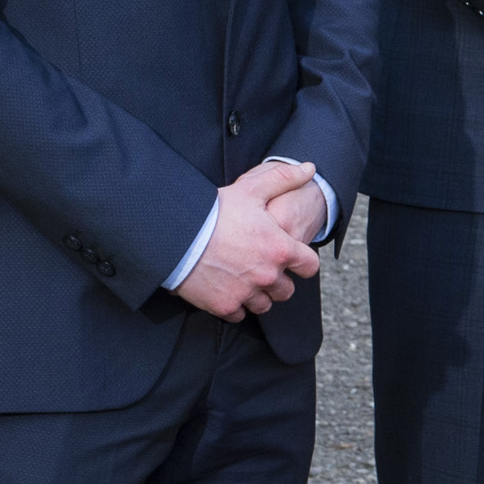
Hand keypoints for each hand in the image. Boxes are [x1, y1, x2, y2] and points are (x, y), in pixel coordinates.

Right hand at [178, 159, 325, 320]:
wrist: (175, 235)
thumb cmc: (214, 212)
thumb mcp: (251, 189)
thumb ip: (283, 178)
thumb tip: (309, 168)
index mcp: (280, 249)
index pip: (309, 266)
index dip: (303, 262)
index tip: (293, 259)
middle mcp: (267, 275)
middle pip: (286, 290)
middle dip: (278, 281)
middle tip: (263, 268)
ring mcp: (246, 293)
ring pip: (264, 305)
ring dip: (258, 295)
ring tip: (245, 280)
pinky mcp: (224, 306)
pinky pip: (239, 314)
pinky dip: (235, 305)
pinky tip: (227, 289)